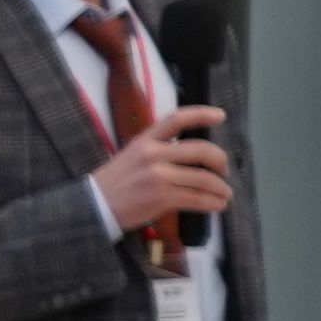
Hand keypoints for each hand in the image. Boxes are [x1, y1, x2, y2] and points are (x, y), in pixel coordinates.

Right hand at [92, 104, 233, 235]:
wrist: (95, 205)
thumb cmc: (117, 181)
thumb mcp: (132, 155)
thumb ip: (159, 150)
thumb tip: (193, 155)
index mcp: (146, 140)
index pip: (177, 119)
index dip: (202, 114)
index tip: (221, 115)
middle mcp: (154, 154)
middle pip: (201, 150)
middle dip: (220, 161)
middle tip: (223, 171)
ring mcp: (159, 176)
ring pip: (203, 179)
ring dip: (220, 188)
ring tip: (225, 193)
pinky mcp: (162, 197)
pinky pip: (197, 199)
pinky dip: (212, 203)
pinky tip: (217, 205)